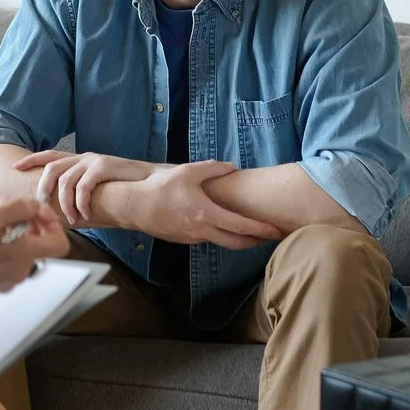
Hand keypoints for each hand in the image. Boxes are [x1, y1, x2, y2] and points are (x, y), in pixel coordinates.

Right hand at [0, 198, 68, 304]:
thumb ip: (17, 210)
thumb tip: (36, 206)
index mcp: (23, 255)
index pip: (59, 243)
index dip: (52, 224)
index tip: (35, 212)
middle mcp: (21, 272)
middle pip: (40, 246)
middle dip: (30, 225)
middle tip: (9, 211)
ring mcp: (8, 281)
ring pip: (24, 253)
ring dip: (15, 235)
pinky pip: (10, 263)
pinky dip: (4, 248)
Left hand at [16, 150, 162, 226]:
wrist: (149, 186)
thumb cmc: (121, 194)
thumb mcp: (94, 193)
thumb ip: (77, 197)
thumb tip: (57, 215)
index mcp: (79, 162)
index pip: (50, 157)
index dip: (32, 160)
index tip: (16, 167)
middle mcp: (84, 158)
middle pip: (52, 168)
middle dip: (42, 187)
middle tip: (41, 206)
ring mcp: (93, 161)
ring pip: (66, 180)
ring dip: (65, 204)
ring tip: (73, 219)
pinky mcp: (104, 166)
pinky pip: (83, 186)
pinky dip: (81, 203)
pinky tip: (86, 215)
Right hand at [108, 161, 284, 249]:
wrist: (133, 207)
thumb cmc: (160, 188)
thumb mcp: (187, 171)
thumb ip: (212, 168)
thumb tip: (232, 167)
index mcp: (206, 214)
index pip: (241, 226)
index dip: (261, 229)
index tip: (276, 231)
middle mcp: (202, 231)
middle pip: (237, 242)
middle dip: (256, 241)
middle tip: (271, 237)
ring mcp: (193, 238)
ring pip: (222, 242)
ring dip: (238, 238)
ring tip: (251, 232)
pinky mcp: (184, 240)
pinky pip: (207, 238)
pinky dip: (220, 235)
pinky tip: (222, 226)